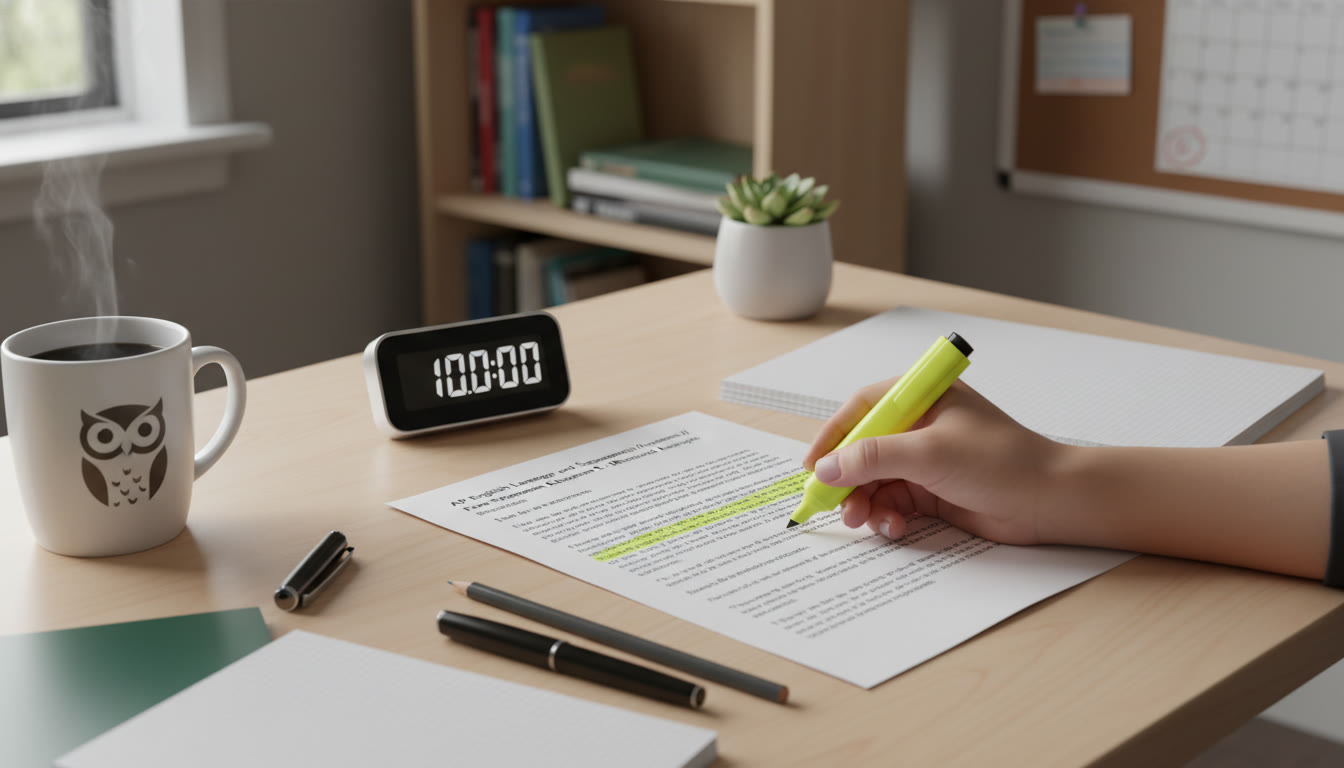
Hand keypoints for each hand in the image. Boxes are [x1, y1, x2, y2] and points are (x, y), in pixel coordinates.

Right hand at [802, 380, 1067, 544]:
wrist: (1051, 501)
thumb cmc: (1001, 462)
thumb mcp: (930, 453)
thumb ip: (874, 457)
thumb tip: (827, 468)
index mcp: (921, 398)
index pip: (862, 409)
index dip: (833, 436)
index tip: (813, 466)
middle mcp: (920, 425)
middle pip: (863, 450)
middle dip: (847, 479)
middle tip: (832, 505)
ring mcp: (926, 460)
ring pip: (876, 481)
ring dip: (865, 502)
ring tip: (864, 521)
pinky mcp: (933, 491)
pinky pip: (894, 502)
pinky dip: (888, 516)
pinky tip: (895, 527)